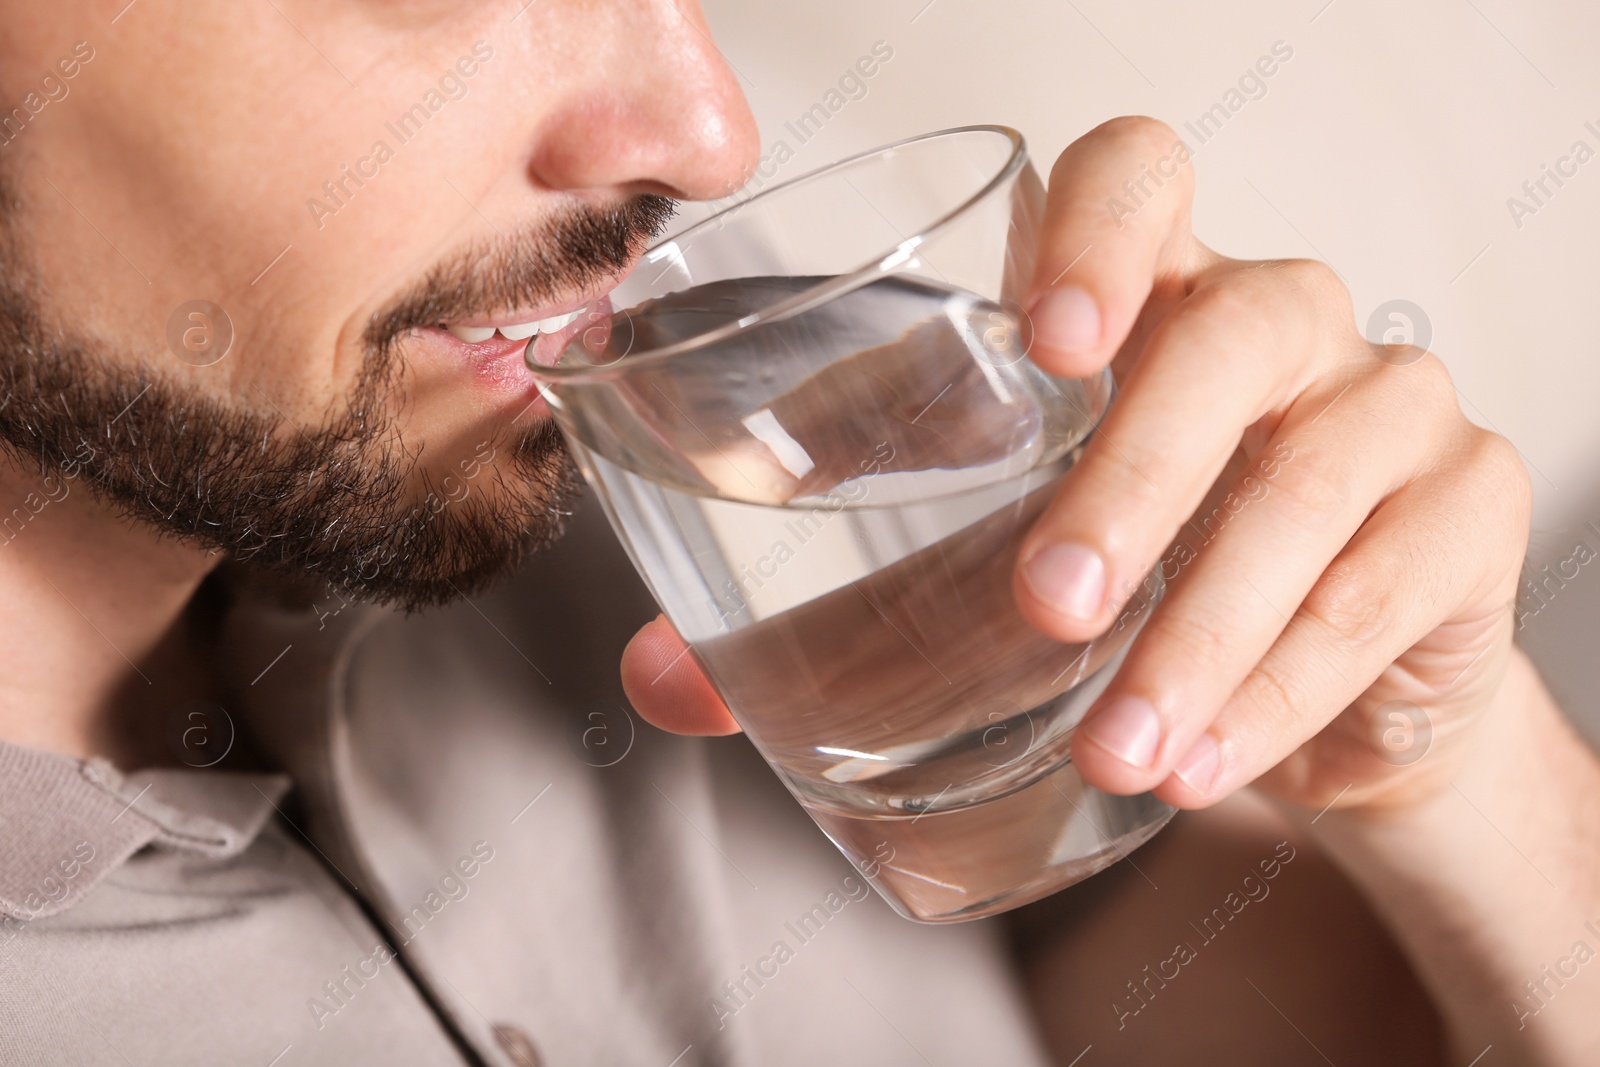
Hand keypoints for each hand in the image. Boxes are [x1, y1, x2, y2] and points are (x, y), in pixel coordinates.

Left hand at [621, 116, 1531, 815]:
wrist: (1297, 708)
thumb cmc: (1122, 599)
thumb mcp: (975, 588)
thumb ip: (834, 620)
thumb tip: (663, 679)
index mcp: (1141, 301)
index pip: (1139, 176)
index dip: (1100, 227)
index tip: (1049, 339)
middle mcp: (1273, 327)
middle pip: (1232, 334)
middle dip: (1135, 475)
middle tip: (1046, 608)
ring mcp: (1386, 407)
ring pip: (1313, 482)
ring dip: (1204, 627)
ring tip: (1117, 747)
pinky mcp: (1464, 514)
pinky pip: (1388, 587)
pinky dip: (1286, 688)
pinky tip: (1203, 763)